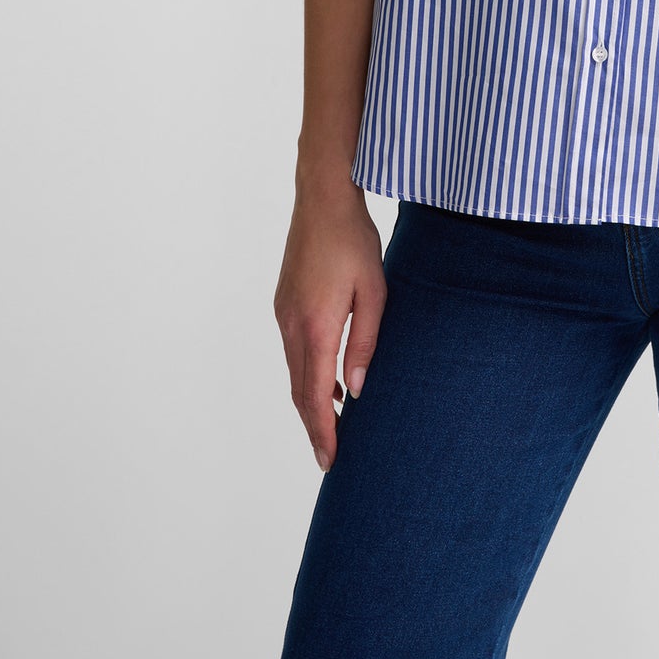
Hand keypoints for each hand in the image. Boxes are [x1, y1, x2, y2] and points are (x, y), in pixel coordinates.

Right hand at [273, 182, 386, 471]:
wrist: (322, 199)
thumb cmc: (354, 241)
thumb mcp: (375, 291)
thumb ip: (365, 341)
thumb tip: (358, 388)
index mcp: (315, 326)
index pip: (316, 395)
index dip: (323, 431)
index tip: (329, 460)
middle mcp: (291, 325)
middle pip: (300, 390)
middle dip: (314, 425)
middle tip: (329, 456)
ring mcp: (283, 313)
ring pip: (295, 371)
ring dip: (311, 400)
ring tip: (334, 423)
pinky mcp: (284, 302)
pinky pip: (294, 350)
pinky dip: (307, 373)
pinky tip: (330, 378)